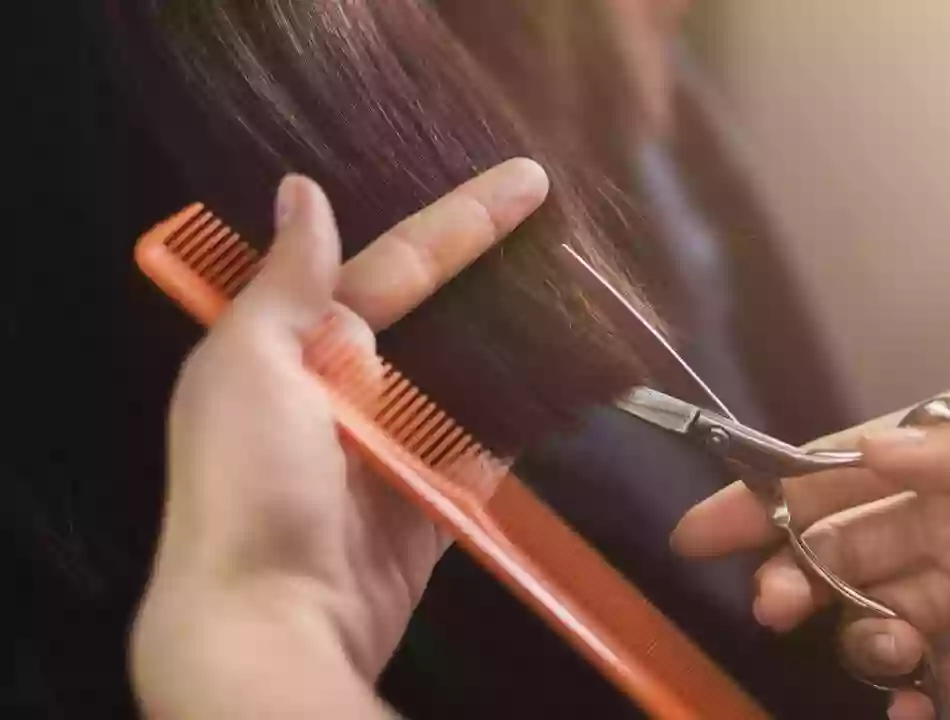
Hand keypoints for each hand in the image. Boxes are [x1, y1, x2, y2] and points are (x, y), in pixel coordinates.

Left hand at [130, 159, 548, 717]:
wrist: (271, 622)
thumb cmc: (250, 481)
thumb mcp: (247, 366)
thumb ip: (285, 282)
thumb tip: (300, 191)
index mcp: (298, 347)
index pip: (393, 266)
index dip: (460, 223)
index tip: (528, 182)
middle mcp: (347, 390)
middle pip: (436, 317)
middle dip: (493, 273)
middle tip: (563, 228)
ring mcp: (394, 450)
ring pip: (465, 378)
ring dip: (514, 341)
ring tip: (581, 295)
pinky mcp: (433, 505)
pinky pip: (486, 449)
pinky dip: (521, 419)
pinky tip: (568, 381)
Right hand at [672, 364, 949, 718]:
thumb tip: (873, 454)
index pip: (848, 475)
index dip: (773, 498)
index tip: (706, 526)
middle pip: (852, 552)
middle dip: (797, 573)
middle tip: (776, 601)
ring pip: (889, 619)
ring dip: (859, 634)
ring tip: (884, 642)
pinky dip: (917, 701)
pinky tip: (912, 704)